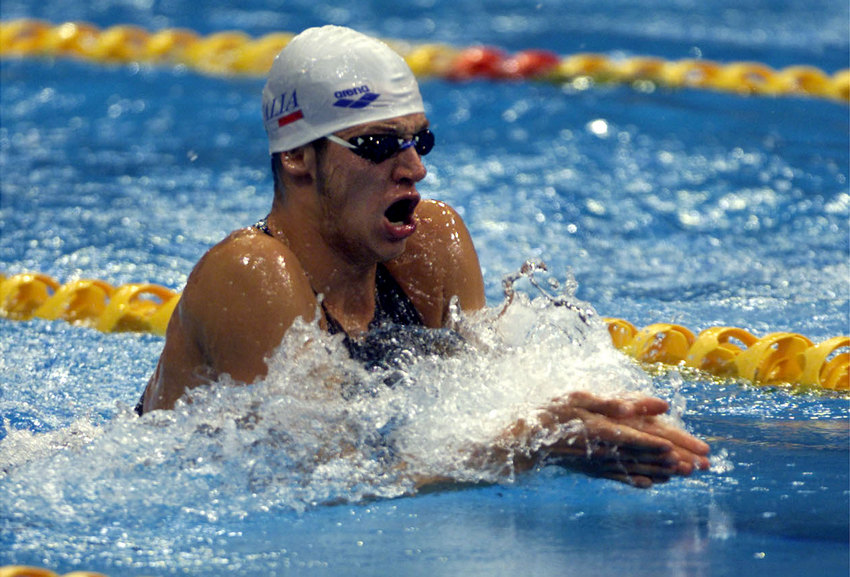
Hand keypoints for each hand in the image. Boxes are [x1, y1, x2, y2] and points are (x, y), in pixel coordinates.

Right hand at [499, 391, 710, 487]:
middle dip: (677, 459)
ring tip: (688, 475)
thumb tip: (657, 404)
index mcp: (609, 429)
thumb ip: (618, 402)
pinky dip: (638, 480)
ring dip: (664, 471)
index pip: (649, 437)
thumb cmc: (551, 413)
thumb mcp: (581, 399)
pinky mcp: (592, 469)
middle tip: (704, 466)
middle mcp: (609, 450)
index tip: (696, 450)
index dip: (674, 443)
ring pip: (639, 468)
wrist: (523, 441)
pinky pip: (620, 477)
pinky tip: (652, 485)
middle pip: (649, 454)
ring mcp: (601, 463)